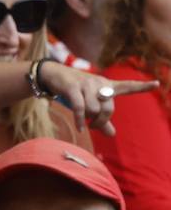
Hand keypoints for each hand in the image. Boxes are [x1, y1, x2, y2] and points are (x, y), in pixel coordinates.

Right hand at [37, 63, 158, 135]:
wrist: (52, 74)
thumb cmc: (74, 90)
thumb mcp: (90, 103)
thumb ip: (102, 119)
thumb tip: (112, 135)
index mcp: (107, 85)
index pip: (127, 86)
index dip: (142, 86)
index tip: (157, 84)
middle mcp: (99, 83)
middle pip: (109, 108)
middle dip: (101, 121)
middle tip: (94, 127)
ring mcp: (86, 84)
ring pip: (94, 109)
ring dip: (88, 120)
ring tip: (83, 121)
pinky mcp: (73, 88)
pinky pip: (80, 108)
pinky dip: (81, 121)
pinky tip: (80, 129)